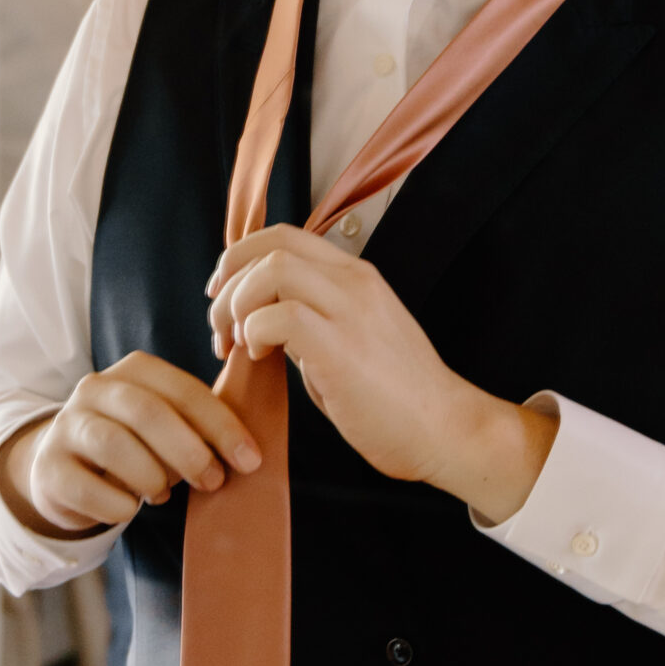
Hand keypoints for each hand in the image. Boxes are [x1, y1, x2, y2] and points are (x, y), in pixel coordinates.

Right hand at [0, 351, 261, 539]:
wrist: (65, 470)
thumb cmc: (134, 446)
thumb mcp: (165, 425)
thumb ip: (200, 425)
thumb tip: (251, 452)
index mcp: (134, 370)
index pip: (184, 390)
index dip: (221, 425)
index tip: (250, 460)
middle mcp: (95, 389)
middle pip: (148, 413)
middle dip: (189, 450)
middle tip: (214, 482)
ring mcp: (66, 425)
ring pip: (115, 446)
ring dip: (152, 477)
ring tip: (163, 493)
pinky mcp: (49, 467)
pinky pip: (90, 489)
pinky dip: (120, 505)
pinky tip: (129, 506)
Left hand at [207, 223, 556, 523]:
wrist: (445, 429)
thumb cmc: (397, 399)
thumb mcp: (351, 340)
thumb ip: (311, 323)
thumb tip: (264, 325)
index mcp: (356, 276)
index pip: (284, 236)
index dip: (240, 258)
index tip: (221, 294)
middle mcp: (354, 282)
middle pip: (269, 245)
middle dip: (228, 280)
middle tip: (219, 326)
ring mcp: (350, 310)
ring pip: (271, 271)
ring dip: (237, 306)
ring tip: (238, 343)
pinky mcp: (341, 346)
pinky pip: (278, 317)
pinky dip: (254, 333)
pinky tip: (260, 357)